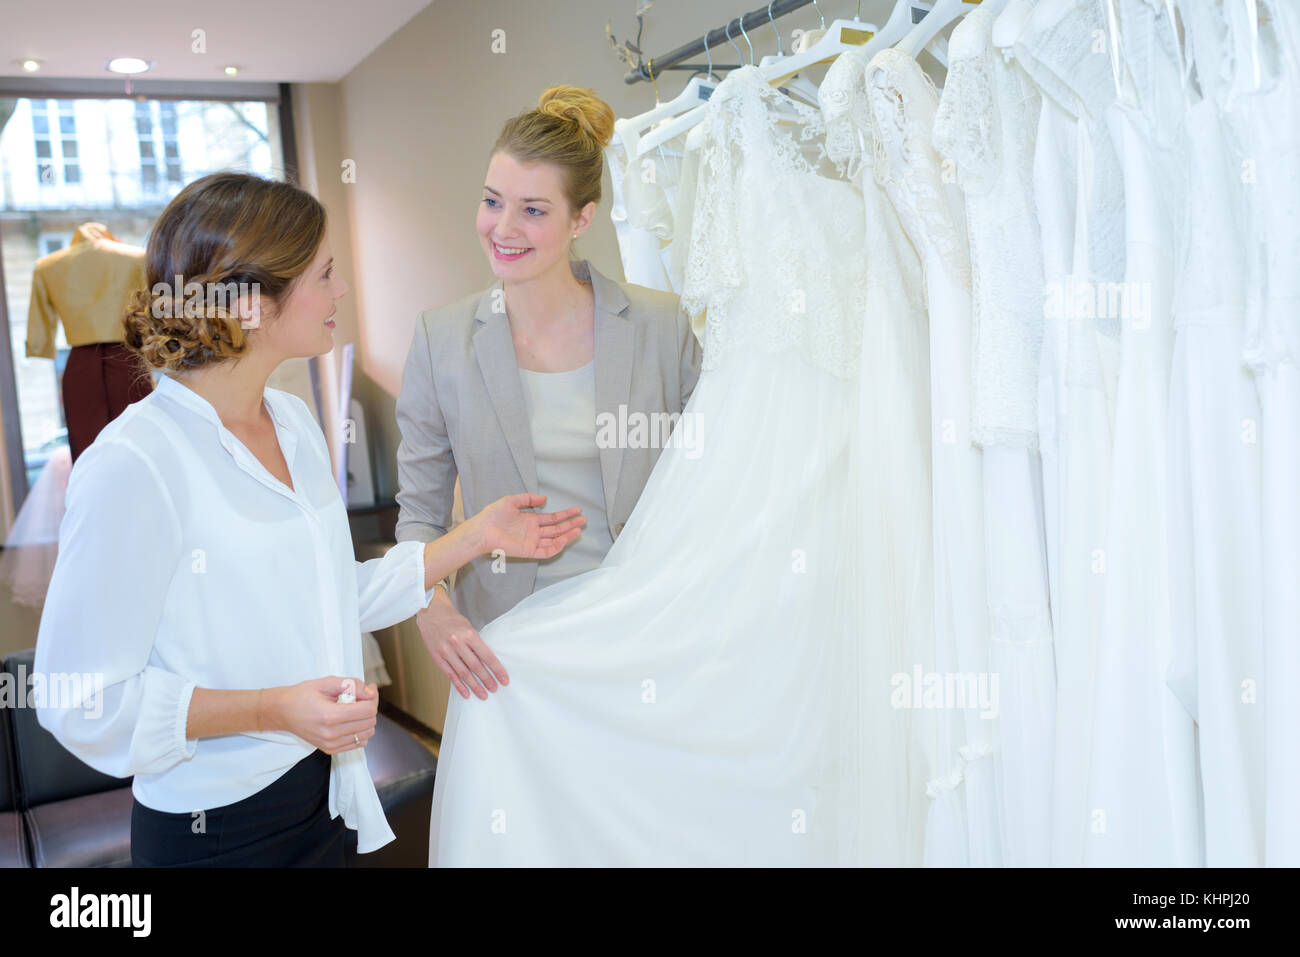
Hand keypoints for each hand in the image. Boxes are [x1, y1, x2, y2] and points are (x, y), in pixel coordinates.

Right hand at [272, 677, 378, 753]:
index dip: (373, 697)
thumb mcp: (326, 682)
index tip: (370, 688)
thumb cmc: (302, 695)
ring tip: (355, 708)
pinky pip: (358, 743)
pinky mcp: (330, 749)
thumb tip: (370, 693)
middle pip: (370, 722)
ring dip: (366, 719)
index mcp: (330, 715)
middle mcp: (332, 733)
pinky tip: (350, 720)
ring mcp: (331, 744)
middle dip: (370, 706)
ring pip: (367, 733)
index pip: (368, 710)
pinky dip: (360, 730)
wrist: (283, 712)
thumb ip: (351, 684)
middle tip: (362, 695)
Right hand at [416, 591, 507, 700]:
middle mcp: (458, 643)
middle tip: (495, 689)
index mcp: (469, 634)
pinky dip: (459, 685)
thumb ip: (476, 644)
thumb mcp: (469, 627)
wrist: (431, 612)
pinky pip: (450, 674)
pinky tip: (466, 693)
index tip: (504, 679)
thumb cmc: (453, 619)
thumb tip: (488, 662)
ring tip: (483, 695)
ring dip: (474, 686)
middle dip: (487, 680)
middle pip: (476, 666)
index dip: (496, 669)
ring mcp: (446, 651)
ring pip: (463, 673)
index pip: (487, 656)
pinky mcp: (437, 657)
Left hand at [470, 492, 585, 559]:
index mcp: (530, 520)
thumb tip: (544, 499)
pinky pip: (546, 551)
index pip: (552, 518)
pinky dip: (556, 547)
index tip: (577, 510)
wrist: (482, 530)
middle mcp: (533, 532)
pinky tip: (565, 540)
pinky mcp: (528, 551)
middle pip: (557, 529)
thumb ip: (528, 499)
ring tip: (579, 529)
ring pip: (554, 540)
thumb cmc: (493, 515)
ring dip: (567, 535)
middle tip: (583, 519)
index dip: (565, 514)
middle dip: (570, 524)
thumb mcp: (511, 501)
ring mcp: (532, 542)